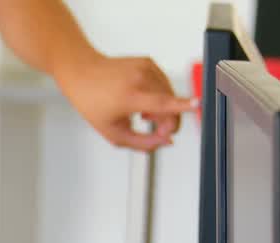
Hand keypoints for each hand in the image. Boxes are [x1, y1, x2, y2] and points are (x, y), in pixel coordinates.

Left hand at [54, 54, 196, 151]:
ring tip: (143, 114)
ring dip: (163, 109)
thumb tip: (166, 141)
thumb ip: (142, 143)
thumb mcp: (113, 132)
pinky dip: (158, 95)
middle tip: (155, 130)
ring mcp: (145, 67)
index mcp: (129, 96)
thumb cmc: (92, 101)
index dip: (180, 106)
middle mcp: (139, 78)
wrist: (82, 72)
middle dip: (168, 122)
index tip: (196, 104)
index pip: (160, 102)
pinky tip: (143, 101)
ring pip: (170, 94)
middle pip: (170, 104)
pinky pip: (163, 84)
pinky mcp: (149, 62)